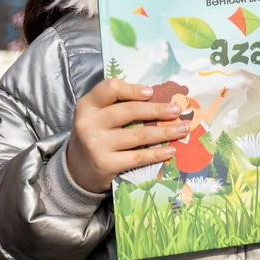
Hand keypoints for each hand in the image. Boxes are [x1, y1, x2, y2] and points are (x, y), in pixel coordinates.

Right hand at [65, 79, 187, 193]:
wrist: (77, 171)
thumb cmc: (96, 136)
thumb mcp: (98, 116)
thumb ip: (119, 105)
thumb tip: (159, 98)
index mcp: (87, 105)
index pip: (110, 88)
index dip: (132, 89)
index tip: (151, 92)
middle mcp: (88, 123)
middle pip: (129, 111)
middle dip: (157, 110)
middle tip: (176, 110)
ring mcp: (96, 145)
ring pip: (138, 135)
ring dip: (164, 132)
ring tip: (182, 129)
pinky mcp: (105, 164)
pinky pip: (138, 157)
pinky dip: (157, 154)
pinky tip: (171, 150)